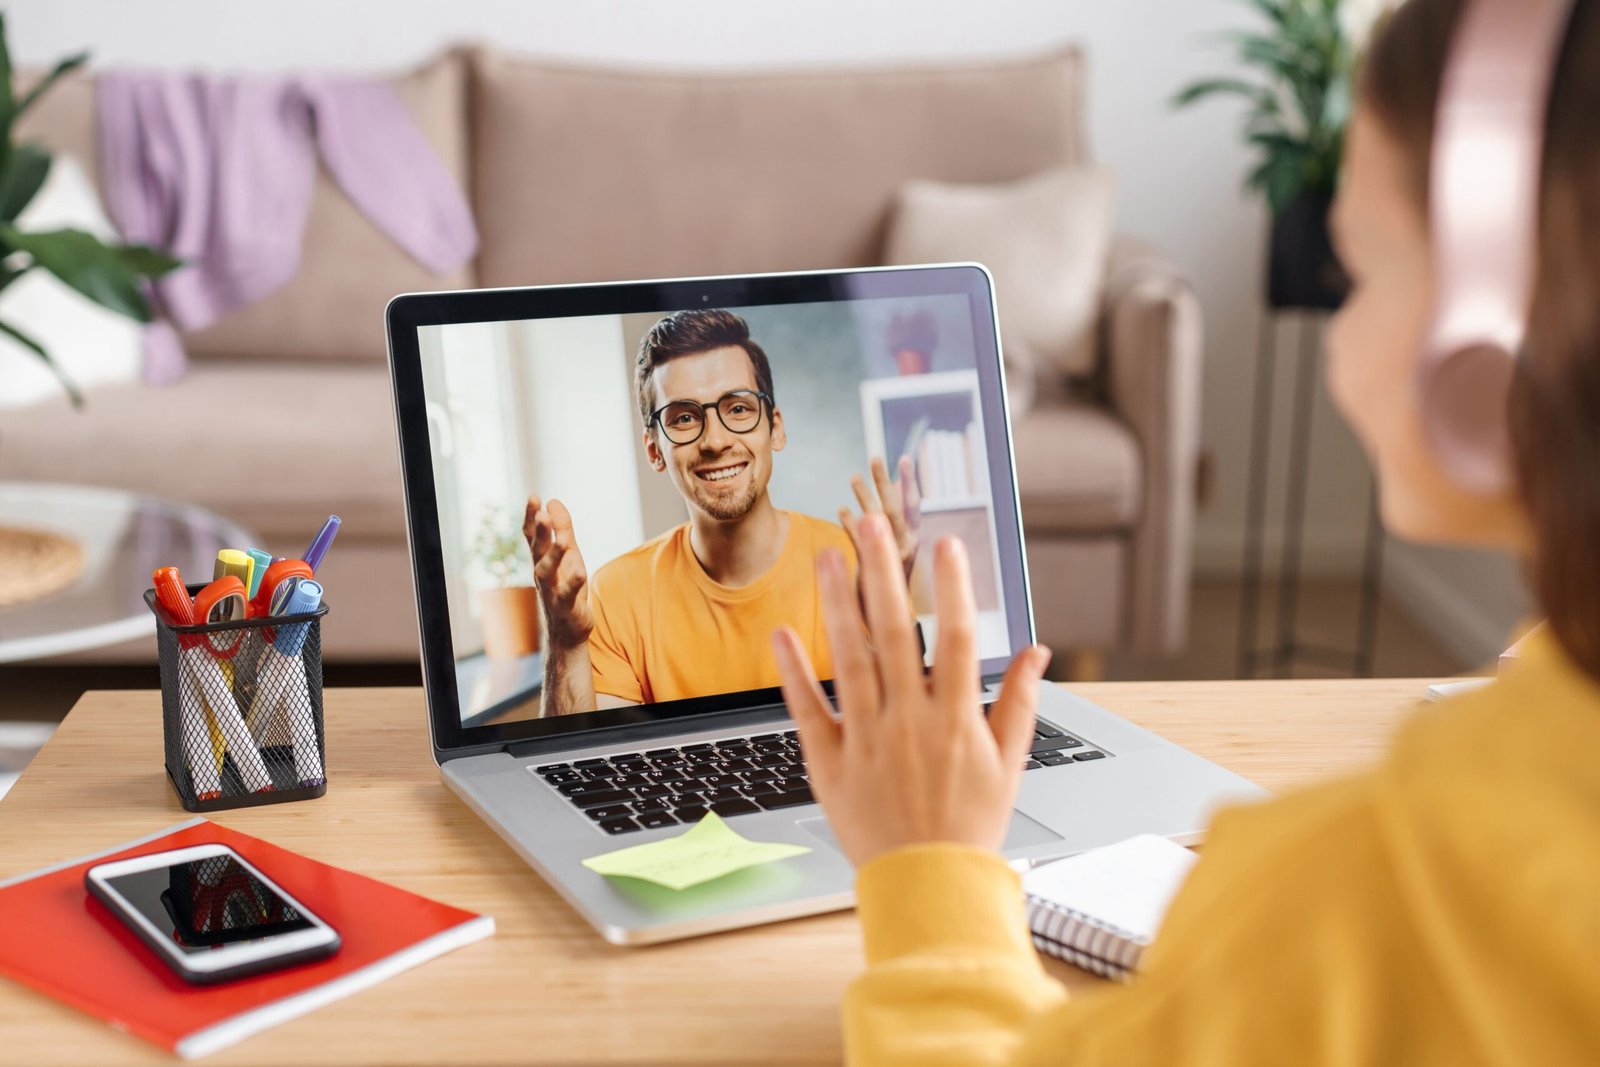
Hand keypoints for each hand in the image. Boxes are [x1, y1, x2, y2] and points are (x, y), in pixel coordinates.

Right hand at [523, 496, 592, 648]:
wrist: (567, 629)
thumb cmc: (565, 586)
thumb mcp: (568, 554)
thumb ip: (562, 528)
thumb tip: (553, 501)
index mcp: (541, 558)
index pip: (532, 535)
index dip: (531, 517)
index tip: (533, 497)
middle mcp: (542, 573)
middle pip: (537, 550)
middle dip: (539, 533)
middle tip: (541, 515)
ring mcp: (551, 590)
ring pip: (548, 572)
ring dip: (554, 555)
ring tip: (563, 540)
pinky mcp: (565, 607)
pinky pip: (567, 594)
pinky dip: (573, 583)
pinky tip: (580, 572)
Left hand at [773, 513, 1051, 866]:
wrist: (927, 886)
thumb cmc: (970, 825)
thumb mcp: (1010, 764)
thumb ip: (1022, 703)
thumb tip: (1037, 650)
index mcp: (956, 719)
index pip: (958, 637)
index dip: (954, 588)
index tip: (947, 543)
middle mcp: (909, 720)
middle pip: (895, 632)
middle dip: (883, 571)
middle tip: (871, 523)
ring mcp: (866, 738)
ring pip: (848, 657)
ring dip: (837, 602)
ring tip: (827, 554)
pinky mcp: (829, 760)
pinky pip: (807, 708)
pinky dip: (792, 671)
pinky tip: (780, 632)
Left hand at [838, 456, 920, 579]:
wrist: (883, 617)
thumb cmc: (886, 576)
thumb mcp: (896, 545)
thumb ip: (895, 517)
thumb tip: (893, 485)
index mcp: (914, 538)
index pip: (914, 506)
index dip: (910, 482)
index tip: (905, 458)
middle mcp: (907, 548)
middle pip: (896, 509)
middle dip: (885, 483)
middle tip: (875, 459)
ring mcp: (890, 560)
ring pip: (877, 522)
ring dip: (864, 497)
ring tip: (854, 477)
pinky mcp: (872, 571)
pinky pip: (858, 542)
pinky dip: (850, 524)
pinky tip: (842, 510)